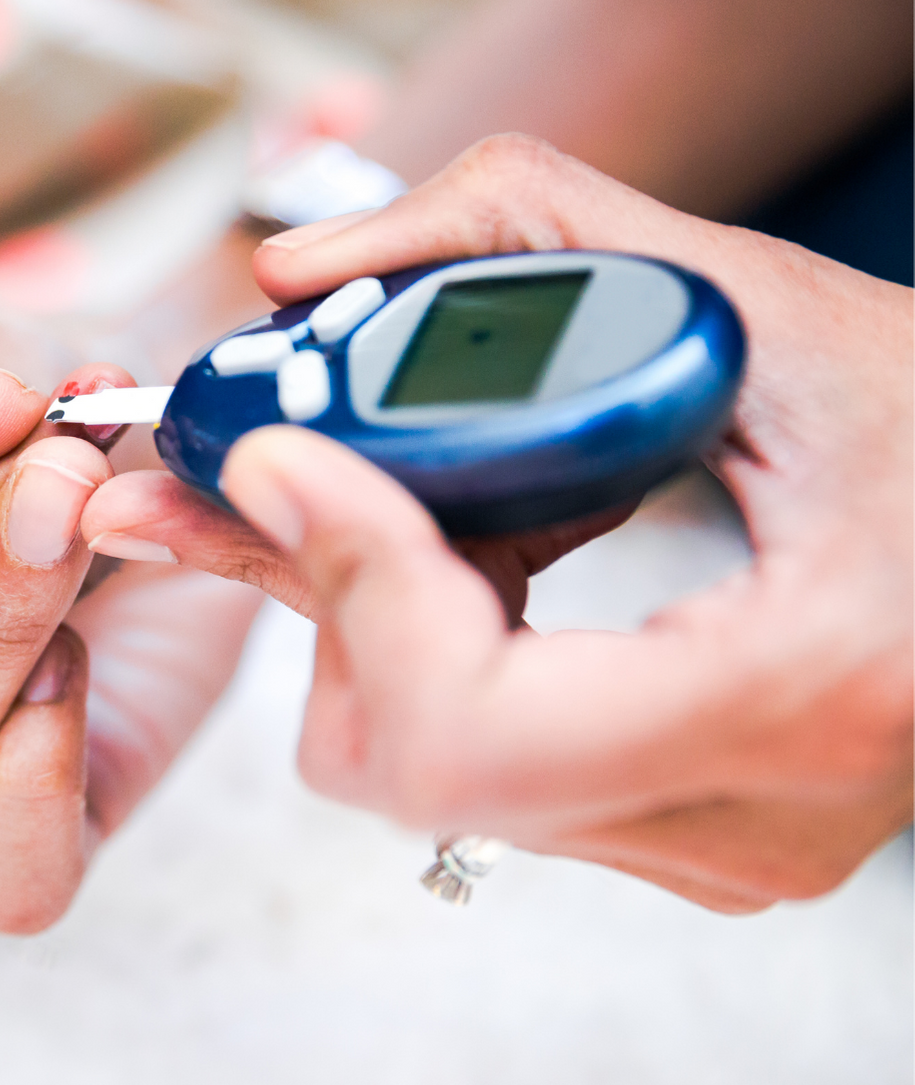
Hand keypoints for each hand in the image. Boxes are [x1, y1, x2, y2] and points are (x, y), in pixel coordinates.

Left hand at [83, 135, 912, 911]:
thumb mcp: (745, 288)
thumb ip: (514, 230)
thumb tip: (293, 267)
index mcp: (796, 684)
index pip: (469, 721)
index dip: (349, 583)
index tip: (287, 456)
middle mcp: (752, 816)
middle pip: (407, 760)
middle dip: (334, 600)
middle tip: (325, 470)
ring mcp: (722, 854)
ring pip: (420, 776)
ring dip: (376, 628)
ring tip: (423, 503)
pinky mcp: (694, 850)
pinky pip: (482, 777)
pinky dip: (435, 662)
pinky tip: (477, 563)